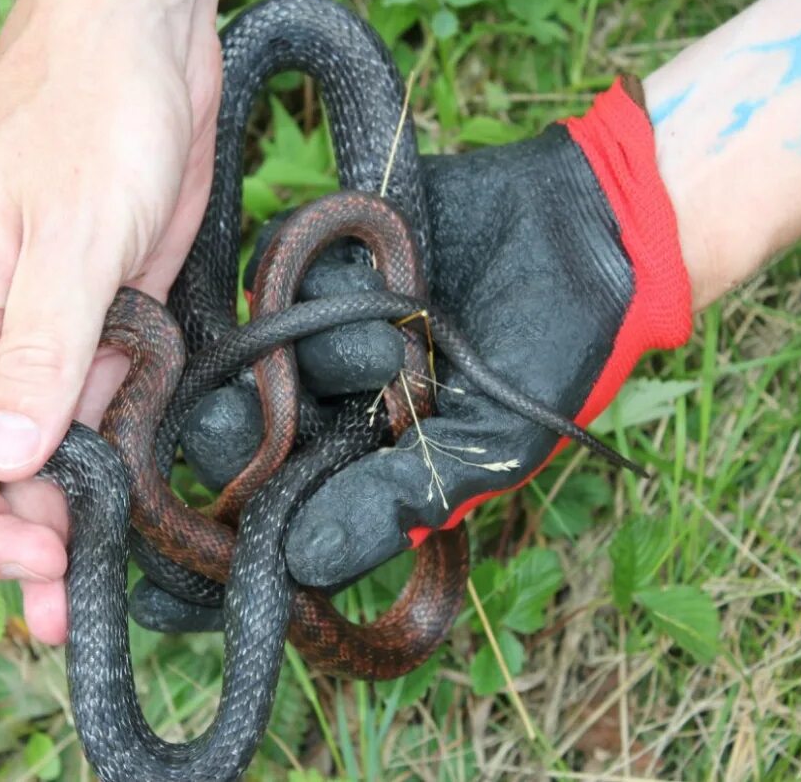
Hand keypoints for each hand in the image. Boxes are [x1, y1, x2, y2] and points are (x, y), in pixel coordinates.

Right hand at [0, 0, 225, 644]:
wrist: (144, 44)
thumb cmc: (86, 109)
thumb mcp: (67, 236)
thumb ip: (38, 352)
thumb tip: (4, 461)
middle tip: (54, 586)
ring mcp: (43, 330)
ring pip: (36, 447)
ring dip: (54, 516)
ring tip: (84, 586)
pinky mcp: (104, 319)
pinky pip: (94, 407)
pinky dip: (102, 460)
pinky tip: (119, 506)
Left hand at [184, 78, 692, 585]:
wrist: (594, 235)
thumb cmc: (556, 355)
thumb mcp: (490, 447)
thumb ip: (399, 502)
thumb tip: (303, 566)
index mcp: (364, 452)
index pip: (278, 486)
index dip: (236, 490)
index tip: (206, 491)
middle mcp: (334, 388)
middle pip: (244, 409)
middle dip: (241, 412)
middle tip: (228, 411)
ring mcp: (327, 316)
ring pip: (263, 330)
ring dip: (316, 327)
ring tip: (402, 313)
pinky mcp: (332, 246)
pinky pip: (282, 252)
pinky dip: (314, 256)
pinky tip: (384, 258)